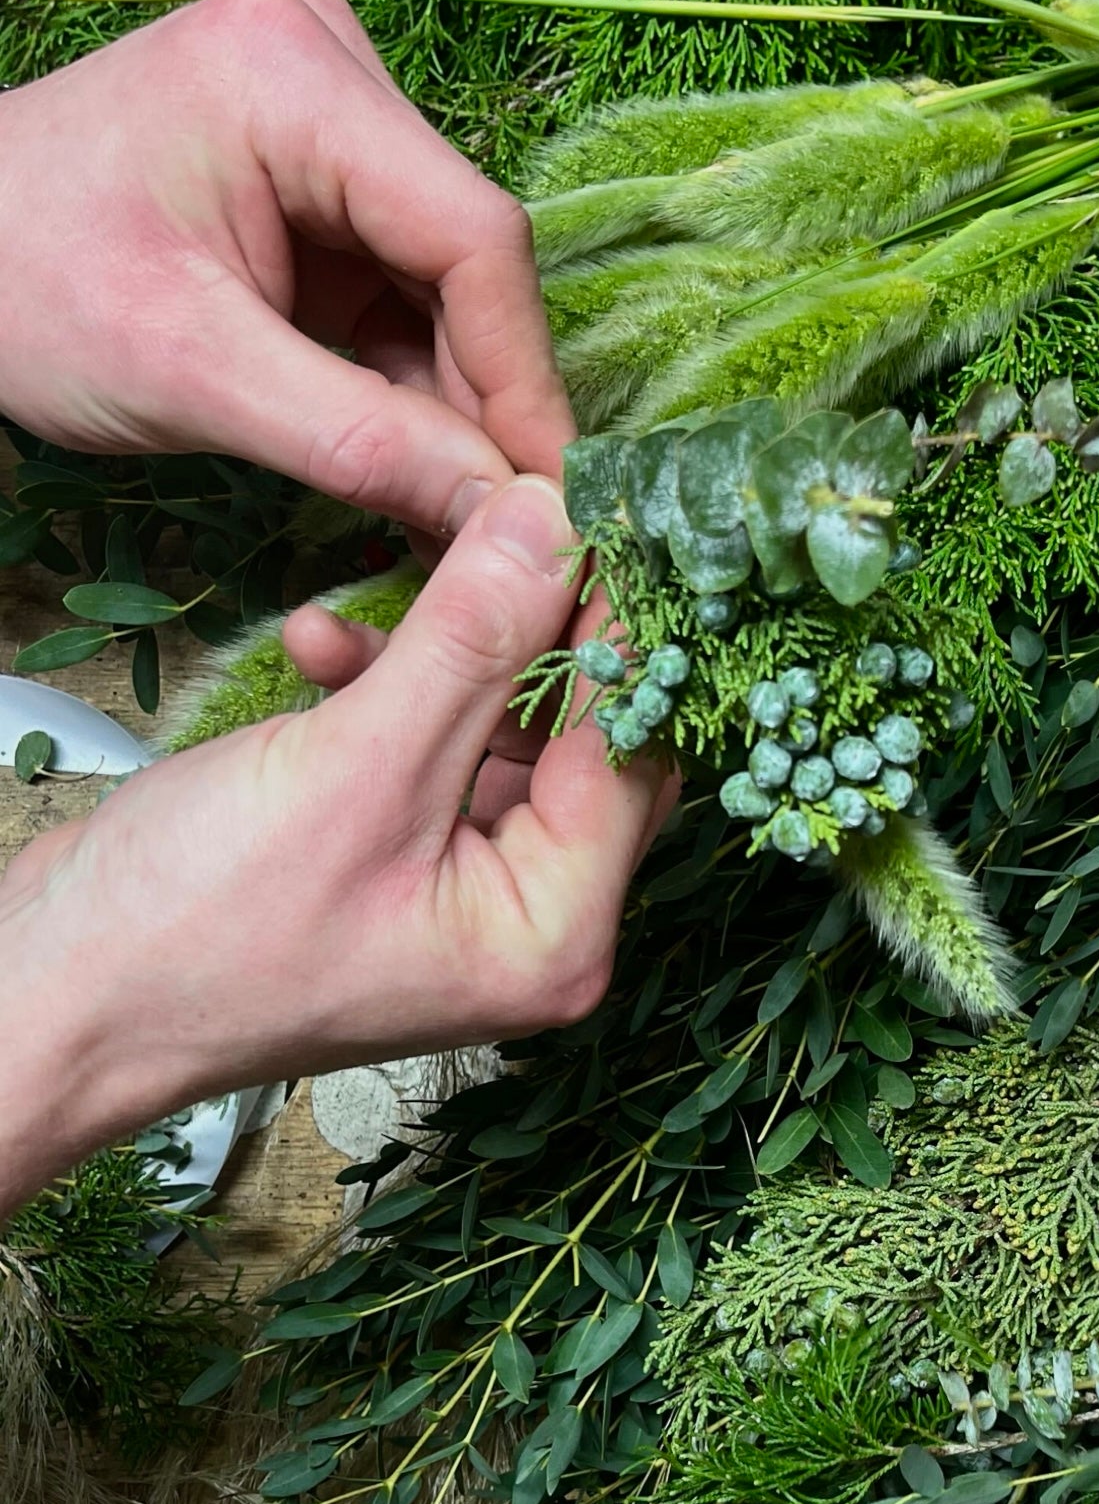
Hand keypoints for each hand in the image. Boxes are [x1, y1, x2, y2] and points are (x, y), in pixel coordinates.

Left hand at [0, 0, 572, 537]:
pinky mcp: (326, 177)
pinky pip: (406, 291)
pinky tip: (417, 467)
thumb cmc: (26, 288)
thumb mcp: (193, 375)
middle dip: (484, 401)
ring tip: (455, 514)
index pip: (470, 236)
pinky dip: (414, 386)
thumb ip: (358, 443)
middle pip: (466, 260)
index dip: (522, 377)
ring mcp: (333, 117)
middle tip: (504, 531)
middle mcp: (331, 68)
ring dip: (455, 404)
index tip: (551, 501)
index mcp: (292, 77)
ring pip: (449, 286)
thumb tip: (503, 516)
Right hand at [0, 477, 674, 1216]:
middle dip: (531, 633)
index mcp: (555, 933)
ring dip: (439, 658)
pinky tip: (315, 646)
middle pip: (582, 743)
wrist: (59, 994)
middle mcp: (531, 923)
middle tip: (494, 522)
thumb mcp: (355, 767)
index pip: (634, 754)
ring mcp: (462, 895)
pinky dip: (382, 693)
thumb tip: (557, 525)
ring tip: (356, 614)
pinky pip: (427, 754)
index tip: (589, 510)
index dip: (617, 631)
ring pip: (499, 735)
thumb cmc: (202, 923)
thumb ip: (469, 642)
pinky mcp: (395, 860)